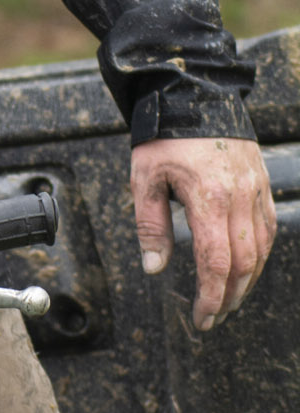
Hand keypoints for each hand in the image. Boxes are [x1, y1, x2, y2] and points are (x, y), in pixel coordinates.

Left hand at [131, 136, 275, 330]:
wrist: (193, 95)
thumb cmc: (164, 136)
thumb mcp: (144, 178)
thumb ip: (150, 225)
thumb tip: (154, 268)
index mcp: (208, 198)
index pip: (216, 262)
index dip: (212, 296)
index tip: (203, 317)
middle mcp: (239, 196)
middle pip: (245, 263)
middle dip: (230, 297)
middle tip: (213, 317)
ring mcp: (255, 189)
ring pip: (261, 249)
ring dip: (248, 281)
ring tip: (229, 299)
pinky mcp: (261, 183)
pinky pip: (268, 227)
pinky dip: (259, 254)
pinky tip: (247, 267)